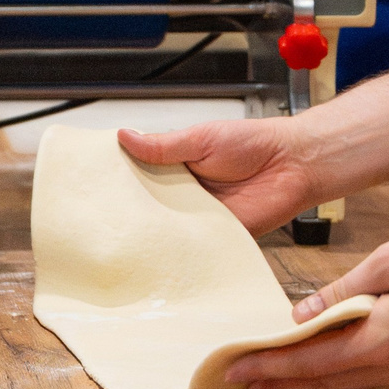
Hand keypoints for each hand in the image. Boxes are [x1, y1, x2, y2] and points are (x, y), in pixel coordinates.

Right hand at [117, 118, 321, 234]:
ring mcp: (200, 215)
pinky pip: (195, 244)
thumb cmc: (253, 143)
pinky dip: (183, 248)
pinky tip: (164, 252)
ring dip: (155, 231)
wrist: (293, 165)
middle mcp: (185, 191)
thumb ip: (164, 145)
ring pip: (169, 226)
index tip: (95, 185)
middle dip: (131, 209)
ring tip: (126, 238)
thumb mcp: (201, 138)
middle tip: (103, 218)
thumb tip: (124, 136)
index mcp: (177, 164)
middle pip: (149, 203)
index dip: (120, 179)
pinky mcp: (219, 235)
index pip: (140, 174)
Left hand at [226, 224, 388, 388]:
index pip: (313, 360)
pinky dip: (333, 377)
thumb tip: (299, 314)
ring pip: (345, 383)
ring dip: (303, 386)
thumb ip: (342, 290)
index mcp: (385, 340)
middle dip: (278, 384)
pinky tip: (316, 374)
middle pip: (324, 381)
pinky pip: (366, 376)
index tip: (233, 368)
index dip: (271, 364)